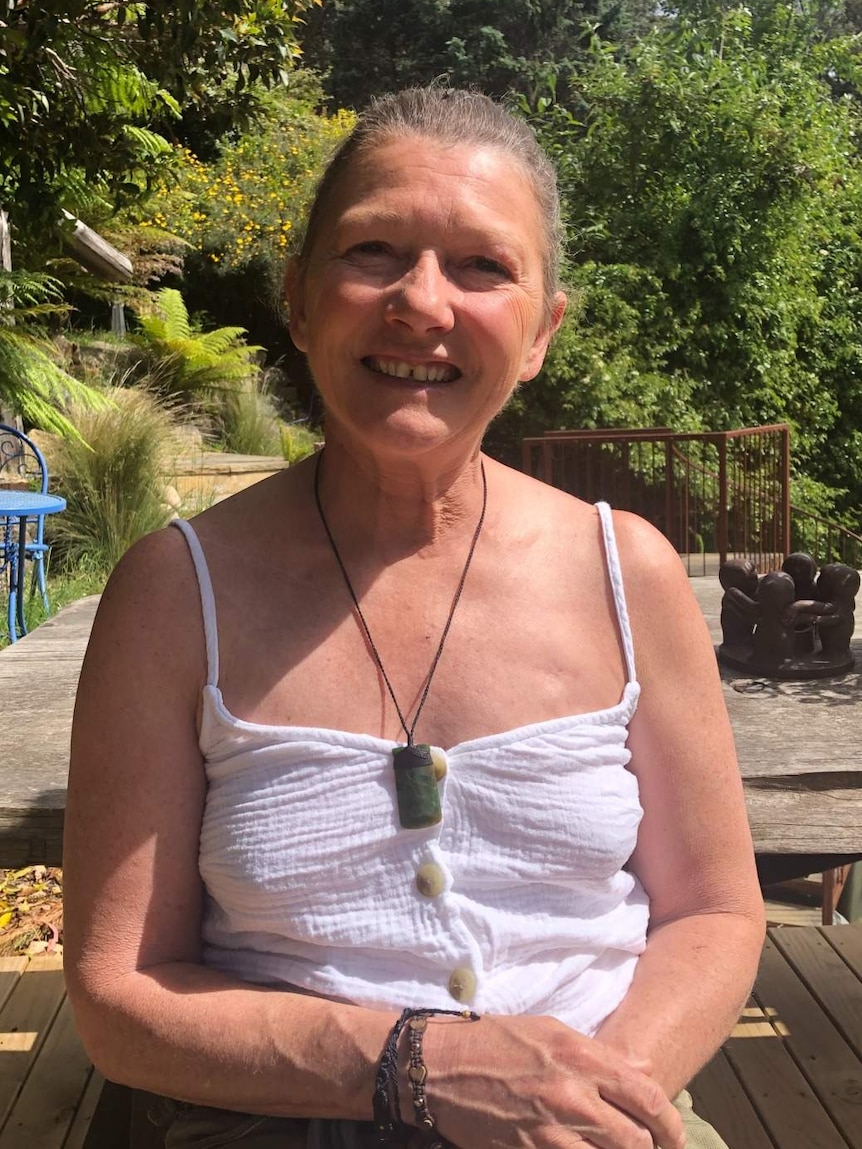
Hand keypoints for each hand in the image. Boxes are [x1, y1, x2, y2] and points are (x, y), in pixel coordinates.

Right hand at [418, 1014, 684, 1148]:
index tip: (674, 1136)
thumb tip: (644, 1075)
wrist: (439, 1066)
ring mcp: (550, 1131)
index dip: (671, 1124)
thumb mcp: (551, 1031)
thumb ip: (602, 1055)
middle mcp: (572, 1095)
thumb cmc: (496, 1041)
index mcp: (581, 1057)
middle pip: (636, 1141)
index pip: (649, 1098)